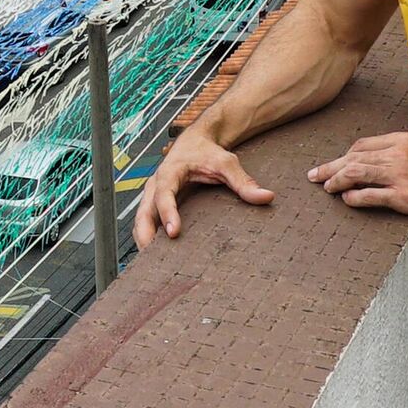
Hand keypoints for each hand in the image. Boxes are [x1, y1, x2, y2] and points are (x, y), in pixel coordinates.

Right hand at [134, 129, 275, 247]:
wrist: (195, 142)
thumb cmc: (208, 152)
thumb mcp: (227, 163)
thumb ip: (244, 181)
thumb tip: (267, 196)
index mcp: (170, 172)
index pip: (164, 194)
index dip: (167, 214)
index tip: (174, 232)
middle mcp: (156, 184)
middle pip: (142, 212)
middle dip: (145, 235)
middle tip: (153, 258)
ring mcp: (152, 195)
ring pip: (140, 220)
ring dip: (144, 240)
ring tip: (153, 265)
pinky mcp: (154, 203)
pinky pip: (146, 222)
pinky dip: (148, 237)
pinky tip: (156, 255)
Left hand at [308, 132, 407, 235]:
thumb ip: (406, 152)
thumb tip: (381, 158)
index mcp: (406, 141)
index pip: (362, 145)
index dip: (343, 156)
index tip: (332, 166)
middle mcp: (402, 154)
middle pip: (355, 158)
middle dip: (331, 168)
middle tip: (315, 177)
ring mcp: (404, 175)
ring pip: (358, 173)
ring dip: (337, 181)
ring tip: (327, 188)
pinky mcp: (406, 198)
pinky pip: (370, 195)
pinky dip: (354, 197)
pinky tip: (347, 200)